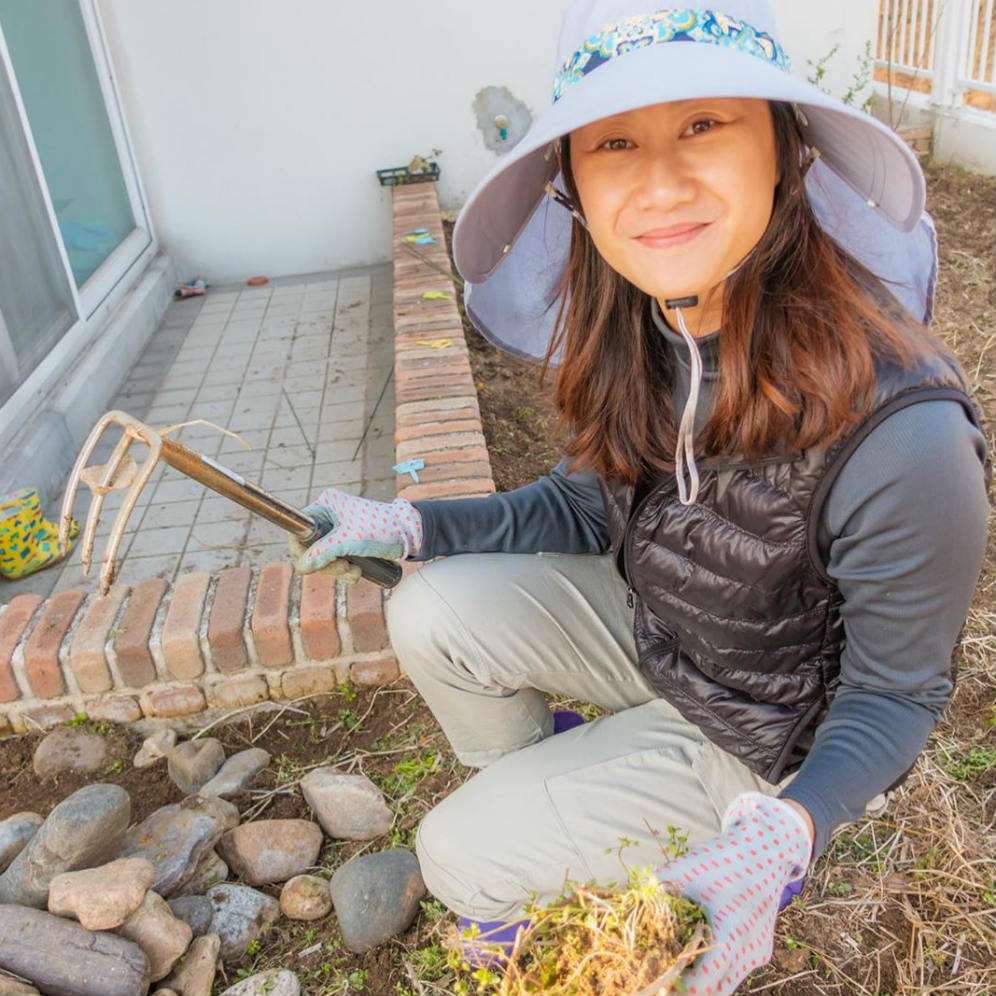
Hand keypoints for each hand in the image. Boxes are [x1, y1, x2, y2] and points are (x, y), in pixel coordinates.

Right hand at [289, 488, 422, 573]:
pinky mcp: (349, 542)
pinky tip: (358, 573)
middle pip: (311, 547)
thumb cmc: (381, 529)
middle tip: (343, 568)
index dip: (300, 549)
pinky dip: (344, 570)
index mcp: (326, 505)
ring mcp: (339, 529)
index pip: (299, 528)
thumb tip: (301, 567)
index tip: (311, 565)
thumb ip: (322, 553)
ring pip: (324, 557)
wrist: (411, 534)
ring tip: (355, 572)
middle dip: (326, 564)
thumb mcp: (348, 541)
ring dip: (337, 570)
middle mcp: (330, 515)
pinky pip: (337, 560)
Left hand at [657, 792, 811, 995]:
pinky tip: (695, 954)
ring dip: (702, 982)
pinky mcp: (761, 951)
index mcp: (732, 933)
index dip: (679, 988)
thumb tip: (631, 895)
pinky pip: (735, 971)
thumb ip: (659, 884)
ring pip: (726, 984)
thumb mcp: (688, 868)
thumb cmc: (725, 858)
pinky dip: (716, 971)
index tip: (657, 984)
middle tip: (661, 982)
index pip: (705, 983)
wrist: (765, 851)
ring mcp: (758, 953)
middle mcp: (750, 950)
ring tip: (674, 968)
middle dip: (688, 990)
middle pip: (715, 991)